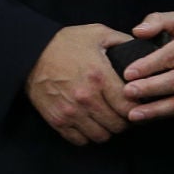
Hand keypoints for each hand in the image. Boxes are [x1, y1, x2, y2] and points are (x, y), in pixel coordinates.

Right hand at [26, 23, 134, 145]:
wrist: (30, 54)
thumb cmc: (66, 42)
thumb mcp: (98, 33)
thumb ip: (123, 41)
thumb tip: (143, 49)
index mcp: (100, 77)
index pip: (129, 106)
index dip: (139, 107)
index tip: (139, 102)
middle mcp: (86, 98)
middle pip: (117, 125)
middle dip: (126, 120)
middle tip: (126, 113)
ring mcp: (70, 112)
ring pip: (101, 136)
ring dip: (109, 129)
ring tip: (110, 118)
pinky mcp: (57, 120)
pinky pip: (80, 140)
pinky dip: (89, 135)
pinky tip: (92, 123)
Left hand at [121, 11, 173, 121]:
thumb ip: (158, 21)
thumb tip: (138, 32)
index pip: (173, 55)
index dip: (149, 65)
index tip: (127, 73)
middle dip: (151, 88)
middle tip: (127, 92)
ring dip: (156, 109)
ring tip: (133, 114)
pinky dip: (165, 114)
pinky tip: (147, 117)